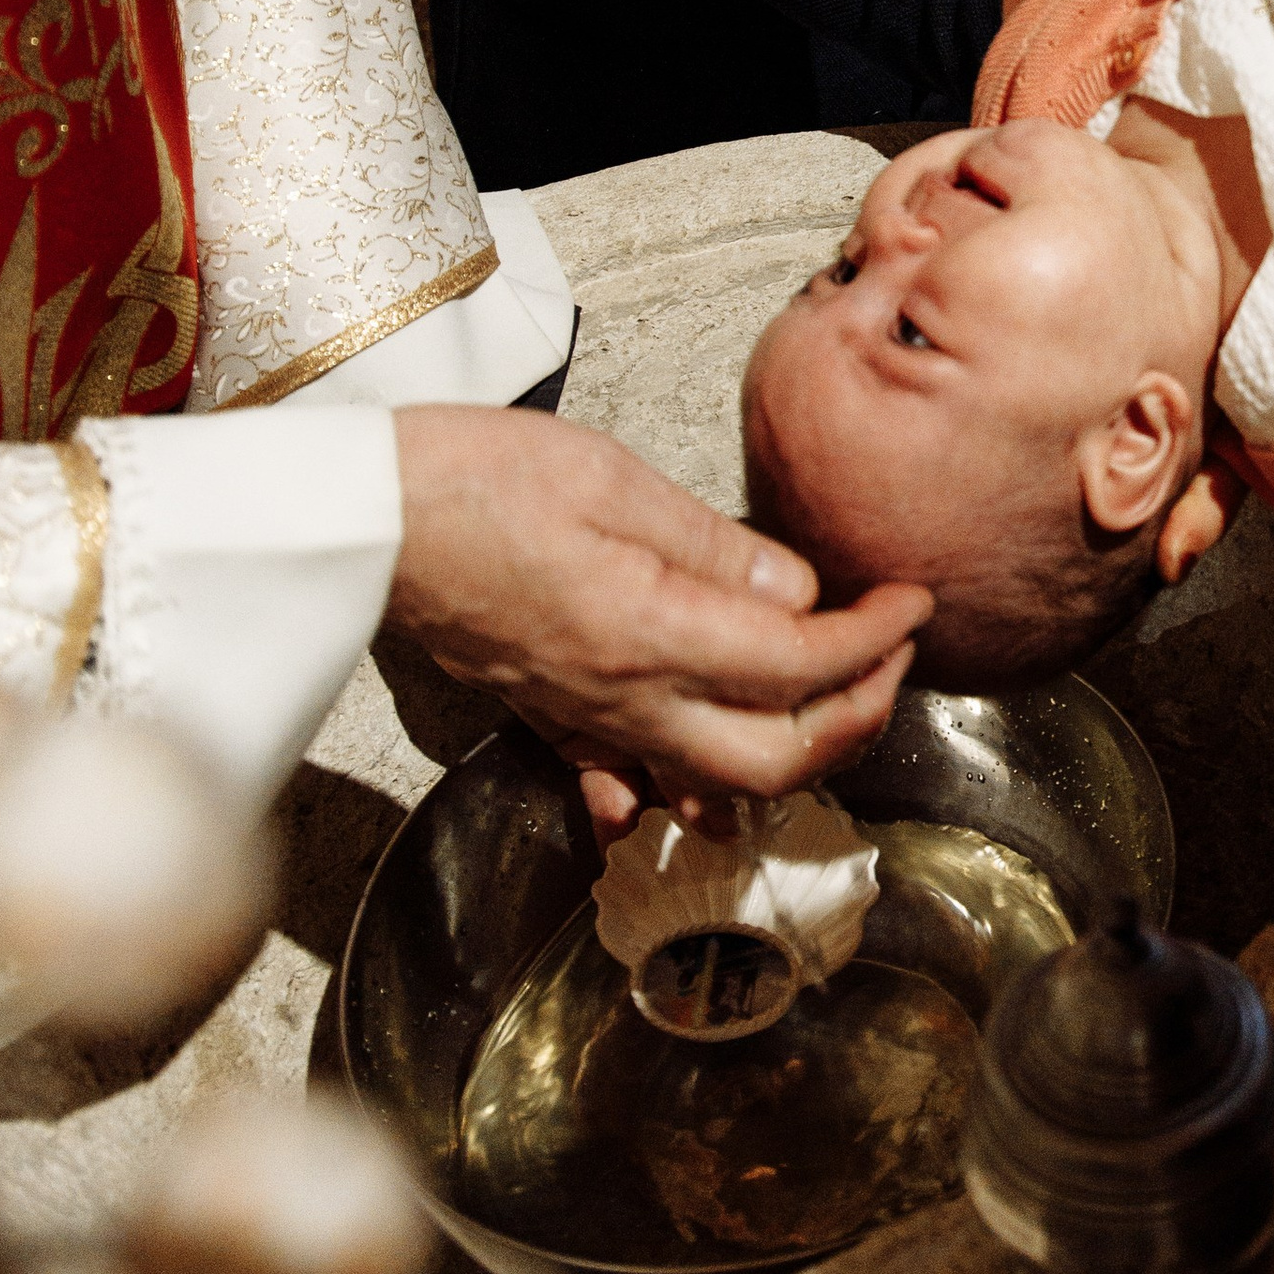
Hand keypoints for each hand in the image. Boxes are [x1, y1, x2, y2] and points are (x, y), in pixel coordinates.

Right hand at [388, 406, 927, 833]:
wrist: (362, 519)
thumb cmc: (473, 478)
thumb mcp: (613, 480)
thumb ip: (715, 547)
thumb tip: (798, 590)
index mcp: (649, 633)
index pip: (800, 664)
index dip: (875, 639)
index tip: (911, 602)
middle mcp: (624, 697)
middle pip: (775, 758)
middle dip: (856, 717)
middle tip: (890, 655)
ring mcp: (584, 717)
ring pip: (711, 786)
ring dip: (789, 760)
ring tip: (832, 704)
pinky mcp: (550, 713)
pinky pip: (627, 781)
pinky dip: (677, 794)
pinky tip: (695, 789)